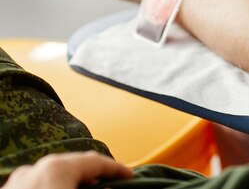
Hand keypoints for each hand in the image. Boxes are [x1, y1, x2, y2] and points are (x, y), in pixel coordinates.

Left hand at [2, 151, 132, 188]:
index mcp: (57, 168)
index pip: (95, 162)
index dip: (116, 169)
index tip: (131, 177)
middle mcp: (36, 169)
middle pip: (74, 166)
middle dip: (94, 175)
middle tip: (113, 183)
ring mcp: (18, 182)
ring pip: (54, 176)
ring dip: (75, 183)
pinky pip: (39, 186)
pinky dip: (56, 188)